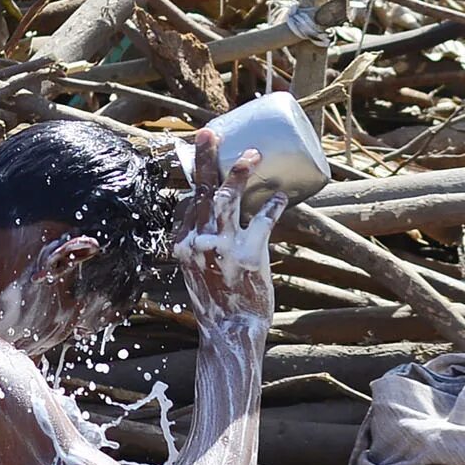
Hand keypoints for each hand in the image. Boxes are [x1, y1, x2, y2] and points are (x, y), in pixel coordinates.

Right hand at [171, 129, 286, 326]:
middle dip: (205, 157)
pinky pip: (262, 219)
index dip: (197, 179)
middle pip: (200, 190)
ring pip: (227, 198)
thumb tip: (212, 224)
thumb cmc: (216, 303)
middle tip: (209, 131)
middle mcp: (197, 242)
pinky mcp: (247, 253)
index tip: (205, 157)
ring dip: (240, 172)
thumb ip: (200, 246)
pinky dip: (273, 205)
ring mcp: (221, 247)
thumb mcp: (196, 272)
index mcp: (182, 245)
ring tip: (253, 154)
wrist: (229, 332)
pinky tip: (282, 196)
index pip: (188, 203)